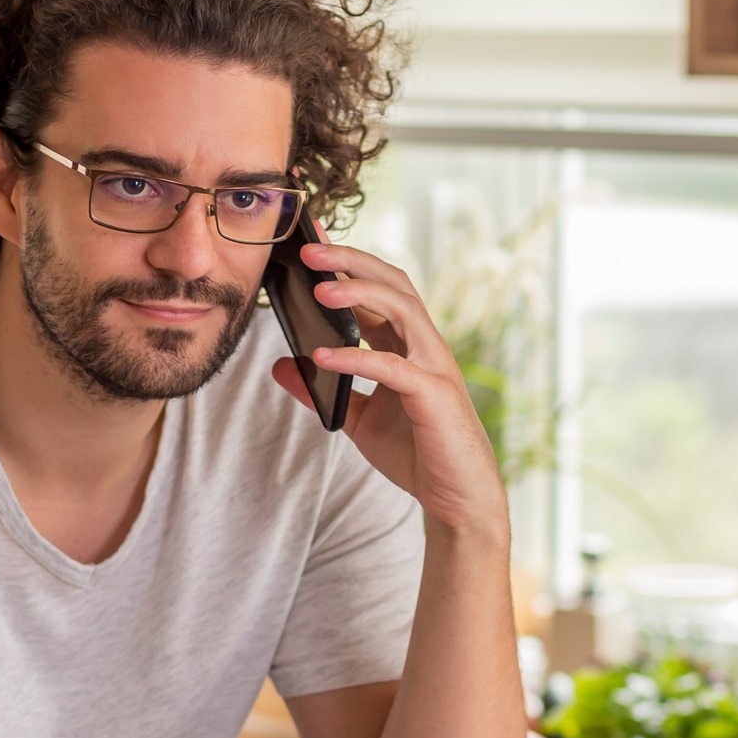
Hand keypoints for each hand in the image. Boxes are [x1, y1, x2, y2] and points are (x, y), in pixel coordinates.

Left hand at [270, 239, 506, 536]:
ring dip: (361, 293)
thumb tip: (281, 365)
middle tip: (310, 249)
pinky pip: (394, 367)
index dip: (345, 262)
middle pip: (393, 284)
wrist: (456, 498)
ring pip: (402, 309)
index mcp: (407, 345)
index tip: (311, 239)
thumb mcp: (356, 418)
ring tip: (319, 288)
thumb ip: (321, 389)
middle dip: (352, 261)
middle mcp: (425, 346)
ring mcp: (434, 367)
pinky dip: (357, 357)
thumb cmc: (417, 453)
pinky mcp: (435, 396)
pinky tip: (323, 355)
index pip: (376, 289)